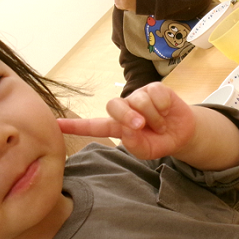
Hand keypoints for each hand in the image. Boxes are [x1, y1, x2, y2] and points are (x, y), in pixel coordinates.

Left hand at [57, 83, 196, 160]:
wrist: (182, 133)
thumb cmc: (159, 141)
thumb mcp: (148, 151)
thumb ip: (136, 145)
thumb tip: (130, 128)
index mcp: (117, 127)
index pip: (93, 126)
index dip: (75, 126)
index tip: (56, 125)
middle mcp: (124, 109)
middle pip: (114, 106)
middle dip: (128, 117)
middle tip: (142, 126)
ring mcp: (138, 96)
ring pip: (138, 101)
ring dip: (153, 116)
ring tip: (160, 123)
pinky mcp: (153, 88)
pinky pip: (154, 94)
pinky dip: (163, 106)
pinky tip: (166, 111)